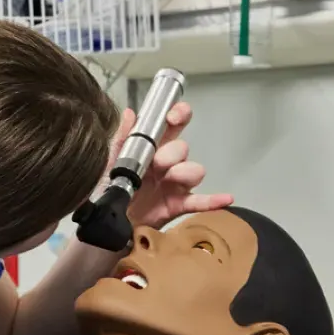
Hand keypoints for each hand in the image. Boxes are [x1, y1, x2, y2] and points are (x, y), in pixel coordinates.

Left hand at [109, 103, 232, 230]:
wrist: (107, 220)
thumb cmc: (108, 188)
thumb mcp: (110, 161)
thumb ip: (121, 138)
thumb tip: (130, 114)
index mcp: (152, 148)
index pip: (174, 125)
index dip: (179, 115)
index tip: (173, 117)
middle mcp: (167, 163)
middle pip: (183, 148)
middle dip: (172, 153)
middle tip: (157, 163)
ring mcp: (175, 184)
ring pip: (194, 170)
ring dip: (184, 173)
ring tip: (169, 179)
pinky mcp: (178, 205)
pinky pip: (200, 201)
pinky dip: (214, 200)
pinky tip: (226, 198)